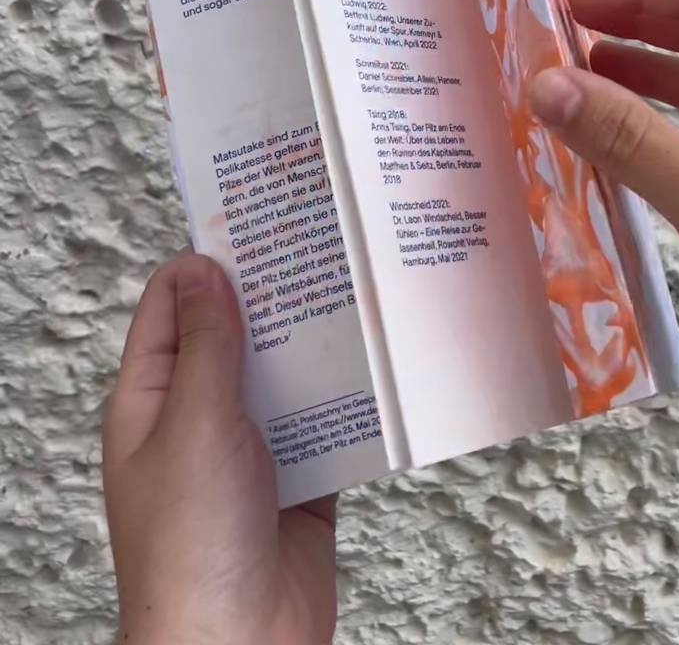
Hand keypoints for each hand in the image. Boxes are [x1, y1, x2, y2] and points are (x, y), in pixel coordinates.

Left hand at [103, 254, 336, 644]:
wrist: (243, 644)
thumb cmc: (193, 548)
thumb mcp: (194, 425)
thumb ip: (205, 344)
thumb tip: (202, 268)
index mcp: (154, 400)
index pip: (172, 306)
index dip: (210, 261)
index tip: (258, 221)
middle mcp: (202, 415)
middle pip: (238, 332)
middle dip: (277, 295)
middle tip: (324, 247)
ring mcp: (253, 444)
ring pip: (289, 371)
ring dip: (319, 342)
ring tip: (359, 294)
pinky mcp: (302, 471)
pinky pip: (329, 414)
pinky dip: (351, 392)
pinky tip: (379, 365)